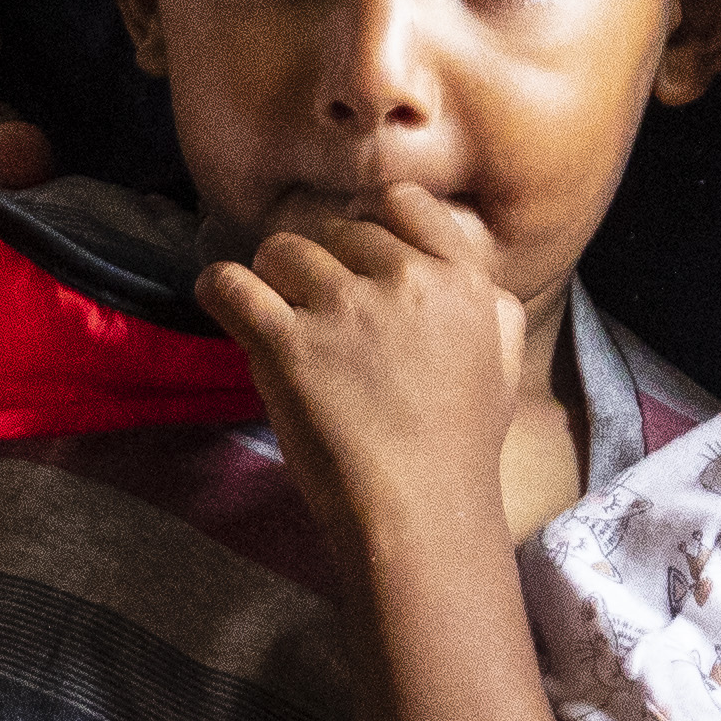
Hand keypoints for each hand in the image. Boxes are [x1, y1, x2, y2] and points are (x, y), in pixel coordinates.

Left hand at [202, 182, 527, 559]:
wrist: (420, 517)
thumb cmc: (460, 453)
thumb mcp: (502, 370)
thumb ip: (494, 313)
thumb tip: (476, 283)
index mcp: (461, 281)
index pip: (404, 203)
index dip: (371, 219)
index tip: (352, 248)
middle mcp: (403, 279)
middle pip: (337, 229)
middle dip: (320, 262)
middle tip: (312, 304)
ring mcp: (342, 306)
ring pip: (281, 249)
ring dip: (272, 276)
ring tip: (273, 312)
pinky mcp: (287, 342)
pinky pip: (231, 285)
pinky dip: (218, 287)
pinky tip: (218, 297)